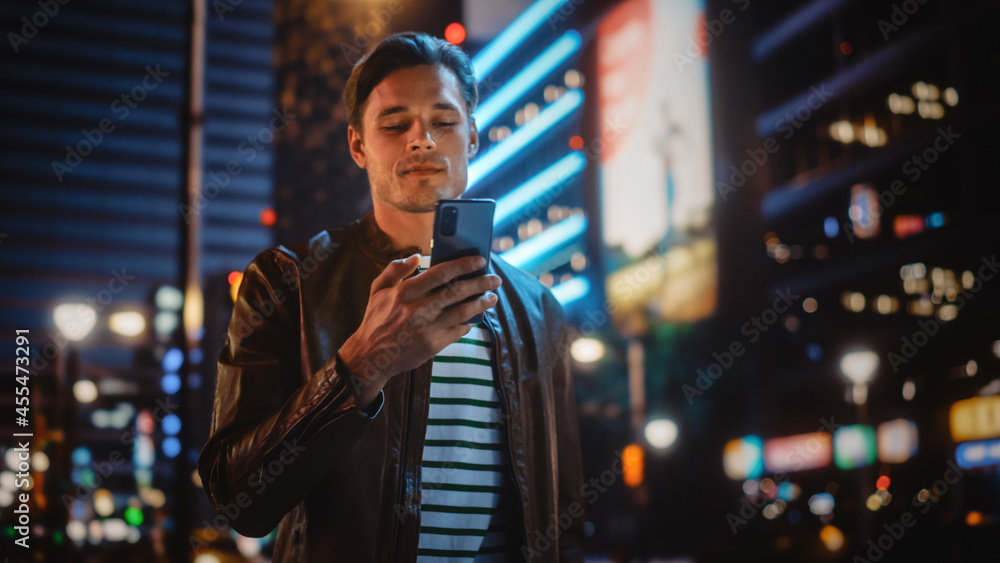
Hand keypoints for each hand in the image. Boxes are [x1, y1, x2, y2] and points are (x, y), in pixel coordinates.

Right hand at [338, 254, 500, 408]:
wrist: (370, 356)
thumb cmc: (376, 319)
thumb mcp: (377, 290)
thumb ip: (395, 270)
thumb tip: (416, 256)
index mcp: (405, 292)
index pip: (441, 273)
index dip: (463, 265)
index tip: (479, 261)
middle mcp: (417, 309)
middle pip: (457, 292)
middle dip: (480, 284)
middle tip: (495, 279)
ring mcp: (426, 329)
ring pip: (462, 312)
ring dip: (481, 304)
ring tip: (492, 297)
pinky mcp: (432, 345)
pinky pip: (457, 332)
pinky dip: (468, 324)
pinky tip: (473, 319)